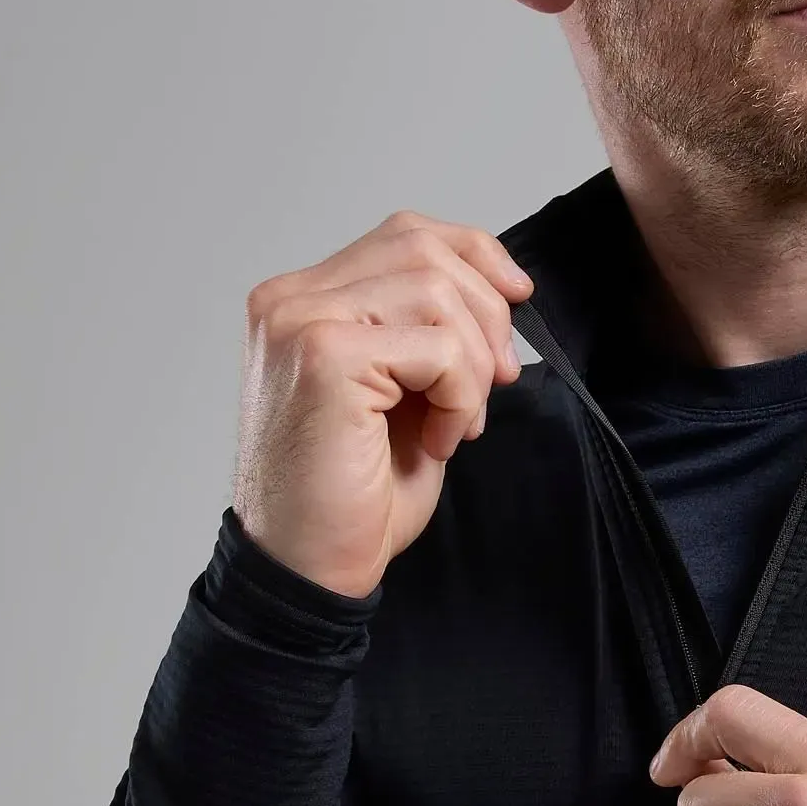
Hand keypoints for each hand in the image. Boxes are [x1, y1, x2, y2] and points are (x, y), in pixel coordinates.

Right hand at [231, 210, 532, 596]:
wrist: (310, 570)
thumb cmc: (355, 494)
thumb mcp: (406, 391)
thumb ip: (430, 330)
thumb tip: (503, 288)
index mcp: (303, 300)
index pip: (406, 234)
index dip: (475, 254)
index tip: (517, 296)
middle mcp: (289, 300)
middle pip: (426, 251)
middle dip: (486, 316)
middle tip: (495, 387)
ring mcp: (299, 322)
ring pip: (436, 290)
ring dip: (473, 364)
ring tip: (456, 423)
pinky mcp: (324, 356)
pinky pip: (439, 345)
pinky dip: (459, 395)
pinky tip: (439, 440)